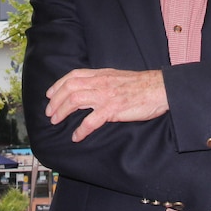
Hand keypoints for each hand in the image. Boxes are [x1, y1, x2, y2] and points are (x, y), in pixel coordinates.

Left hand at [45, 68, 168, 141]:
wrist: (160, 88)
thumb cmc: (141, 85)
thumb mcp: (118, 77)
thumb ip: (103, 80)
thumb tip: (90, 87)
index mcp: (101, 74)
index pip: (74, 75)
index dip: (58, 84)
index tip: (50, 94)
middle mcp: (101, 82)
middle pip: (70, 88)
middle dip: (55, 100)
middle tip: (50, 112)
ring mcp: (106, 95)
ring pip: (75, 100)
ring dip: (62, 112)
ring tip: (56, 121)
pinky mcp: (113, 109)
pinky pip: (91, 121)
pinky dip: (81, 130)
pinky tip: (76, 136)